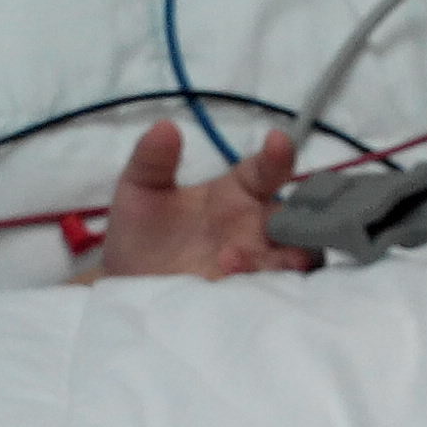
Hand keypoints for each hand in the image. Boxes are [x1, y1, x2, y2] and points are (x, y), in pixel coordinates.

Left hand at [100, 121, 323, 279]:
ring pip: (295, 258)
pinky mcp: (249, 299)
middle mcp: (256, 228)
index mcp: (238, 193)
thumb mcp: (139, 193)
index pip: (268, 170)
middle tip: (275, 222)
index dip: (277, 156)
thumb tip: (164, 127)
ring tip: (231, 261)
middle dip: (297, 217)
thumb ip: (151, 161)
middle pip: (298, 217)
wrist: (127, 291)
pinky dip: (267, 290)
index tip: (279, 143)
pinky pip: (276, 295)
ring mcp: (257, 265)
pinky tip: (233, 286)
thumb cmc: (141, 237)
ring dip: (279, 259)